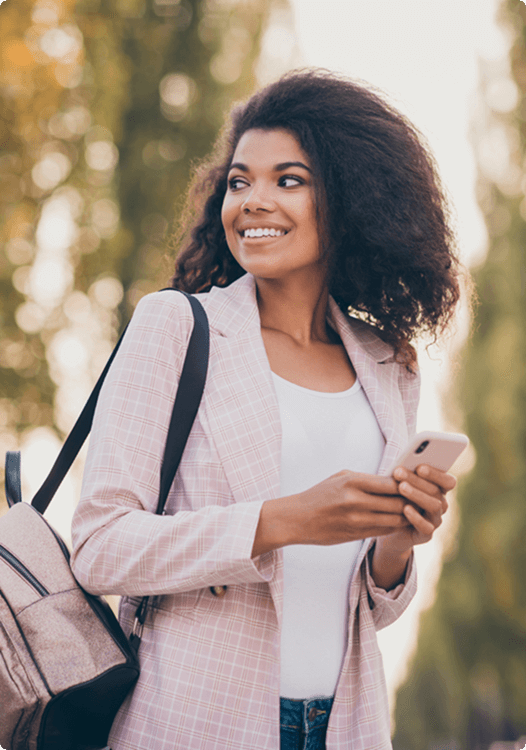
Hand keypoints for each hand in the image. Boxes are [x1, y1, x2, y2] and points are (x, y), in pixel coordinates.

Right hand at [252, 470, 410, 556]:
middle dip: (411, 501)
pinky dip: (394, 526)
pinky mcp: (356, 535)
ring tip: (414, 511)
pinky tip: (399, 521)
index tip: (414, 483)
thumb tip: (395, 479)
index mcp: (353, 482)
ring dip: (406, 516)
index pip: (392, 483)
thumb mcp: (342, 478)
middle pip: (397, 502)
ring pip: (395, 519)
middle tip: (421, 499)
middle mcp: (356, 501)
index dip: (407, 484)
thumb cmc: (321, 494)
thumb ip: (367, 479)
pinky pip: (384, 531)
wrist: (298, 519)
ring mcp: (356, 520)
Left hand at [381, 463, 455, 553]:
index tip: (420, 467)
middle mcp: (441, 504)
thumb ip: (405, 476)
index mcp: (439, 489)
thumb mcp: (399, 485)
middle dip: (416, 480)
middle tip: (399, 472)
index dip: (436, 474)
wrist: (388, 527)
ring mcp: (435, 520)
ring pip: (434, 506)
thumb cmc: (394, 499)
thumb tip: (401, 466)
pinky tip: (406, 509)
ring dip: (417, 495)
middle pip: (436, 491)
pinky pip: (426, 527)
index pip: (448, 481)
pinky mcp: (426, 535)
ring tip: (401, 487)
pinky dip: (416, 517)